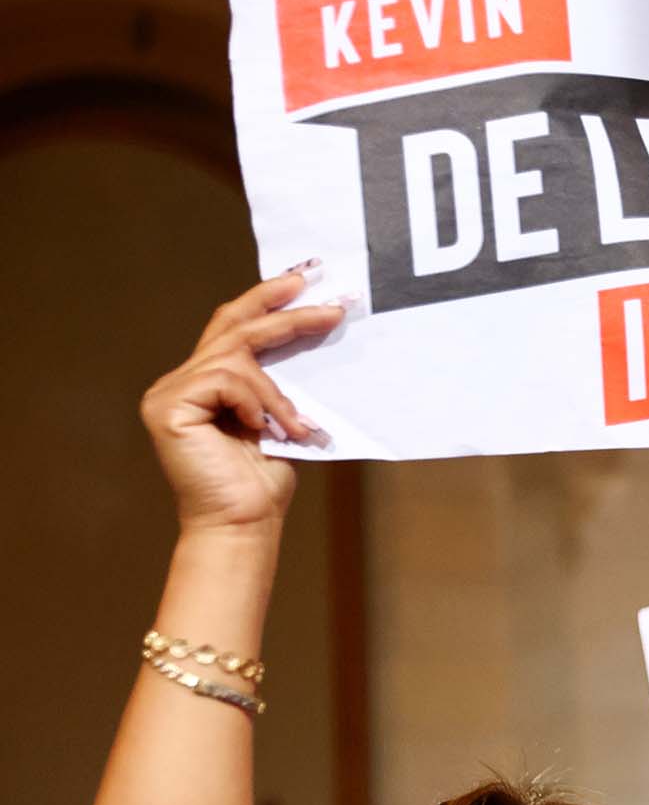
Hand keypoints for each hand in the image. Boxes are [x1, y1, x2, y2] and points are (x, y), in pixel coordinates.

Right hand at [140, 268, 343, 535]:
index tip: (303, 280)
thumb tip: (315, 340)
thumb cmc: (262, 484)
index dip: (266, 301)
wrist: (244, 523)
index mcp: (206, 384)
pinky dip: (257, 402)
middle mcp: (181, 382)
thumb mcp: (281, 422)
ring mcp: (170, 392)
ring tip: (296, 428)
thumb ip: (280, 386)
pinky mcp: (168, 407)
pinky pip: (227, 379)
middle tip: (325, 296)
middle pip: (233, 327)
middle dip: (281, 307)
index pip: (234, 328)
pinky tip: (264, 432)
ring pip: (237, 358)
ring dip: (277, 393)